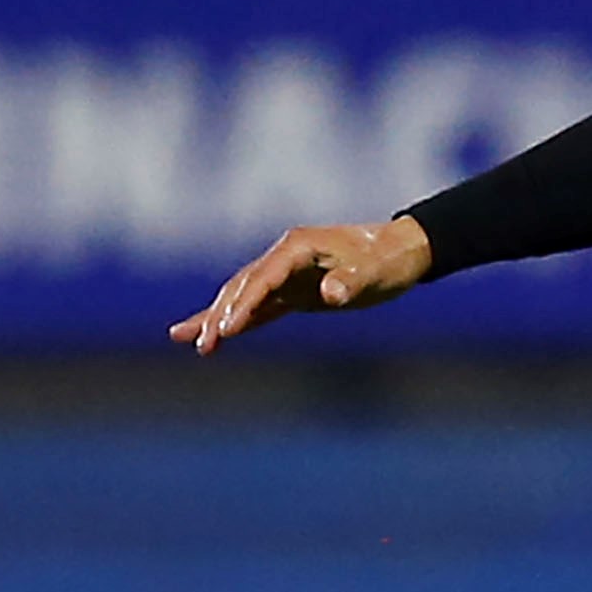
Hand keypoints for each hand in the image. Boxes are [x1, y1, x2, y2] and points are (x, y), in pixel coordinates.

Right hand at [174, 217, 429, 354]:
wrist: (404, 251)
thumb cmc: (389, 259)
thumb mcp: (374, 272)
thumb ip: (351, 281)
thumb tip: (330, 292)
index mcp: (299, 246)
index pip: (263, 277)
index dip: (244, 303)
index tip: (227, 328)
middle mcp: (286, 256)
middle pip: (244, 286)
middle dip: (222, 315)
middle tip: (205, 345)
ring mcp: (287, 273)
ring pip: (243, 295)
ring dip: (219, 318)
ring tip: (187, 341)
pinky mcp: (293, 290)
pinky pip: (258, 306)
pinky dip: (236, 320)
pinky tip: (210, 336)